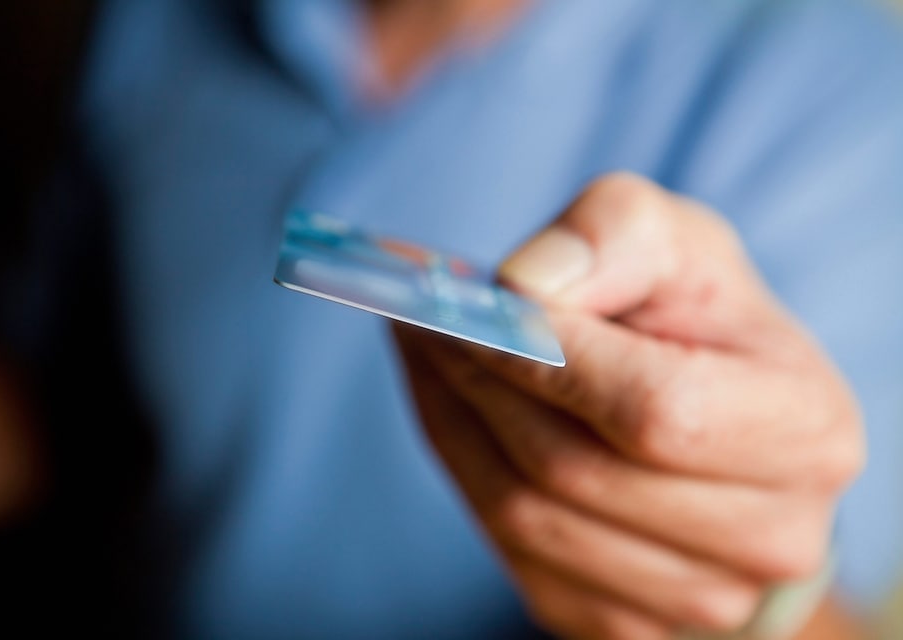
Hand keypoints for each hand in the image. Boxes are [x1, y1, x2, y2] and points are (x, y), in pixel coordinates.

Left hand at [394, 173, 864, 638]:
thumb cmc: (698, 323)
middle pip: (573, 470)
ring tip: (426, 353)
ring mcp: (695, 599)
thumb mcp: (675, 242)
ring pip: (526, 518)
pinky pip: (512, 552)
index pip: (654, 409)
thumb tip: (523, 288)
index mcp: (805, 431)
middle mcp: (768, 537)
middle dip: (479, 384)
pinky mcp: (622, 622)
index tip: (472, 308)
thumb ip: (611, 232)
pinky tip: (453, 408)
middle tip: (420, 320)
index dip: (548, 358)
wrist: (719, 416)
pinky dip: (463, 469)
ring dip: (455, 424)